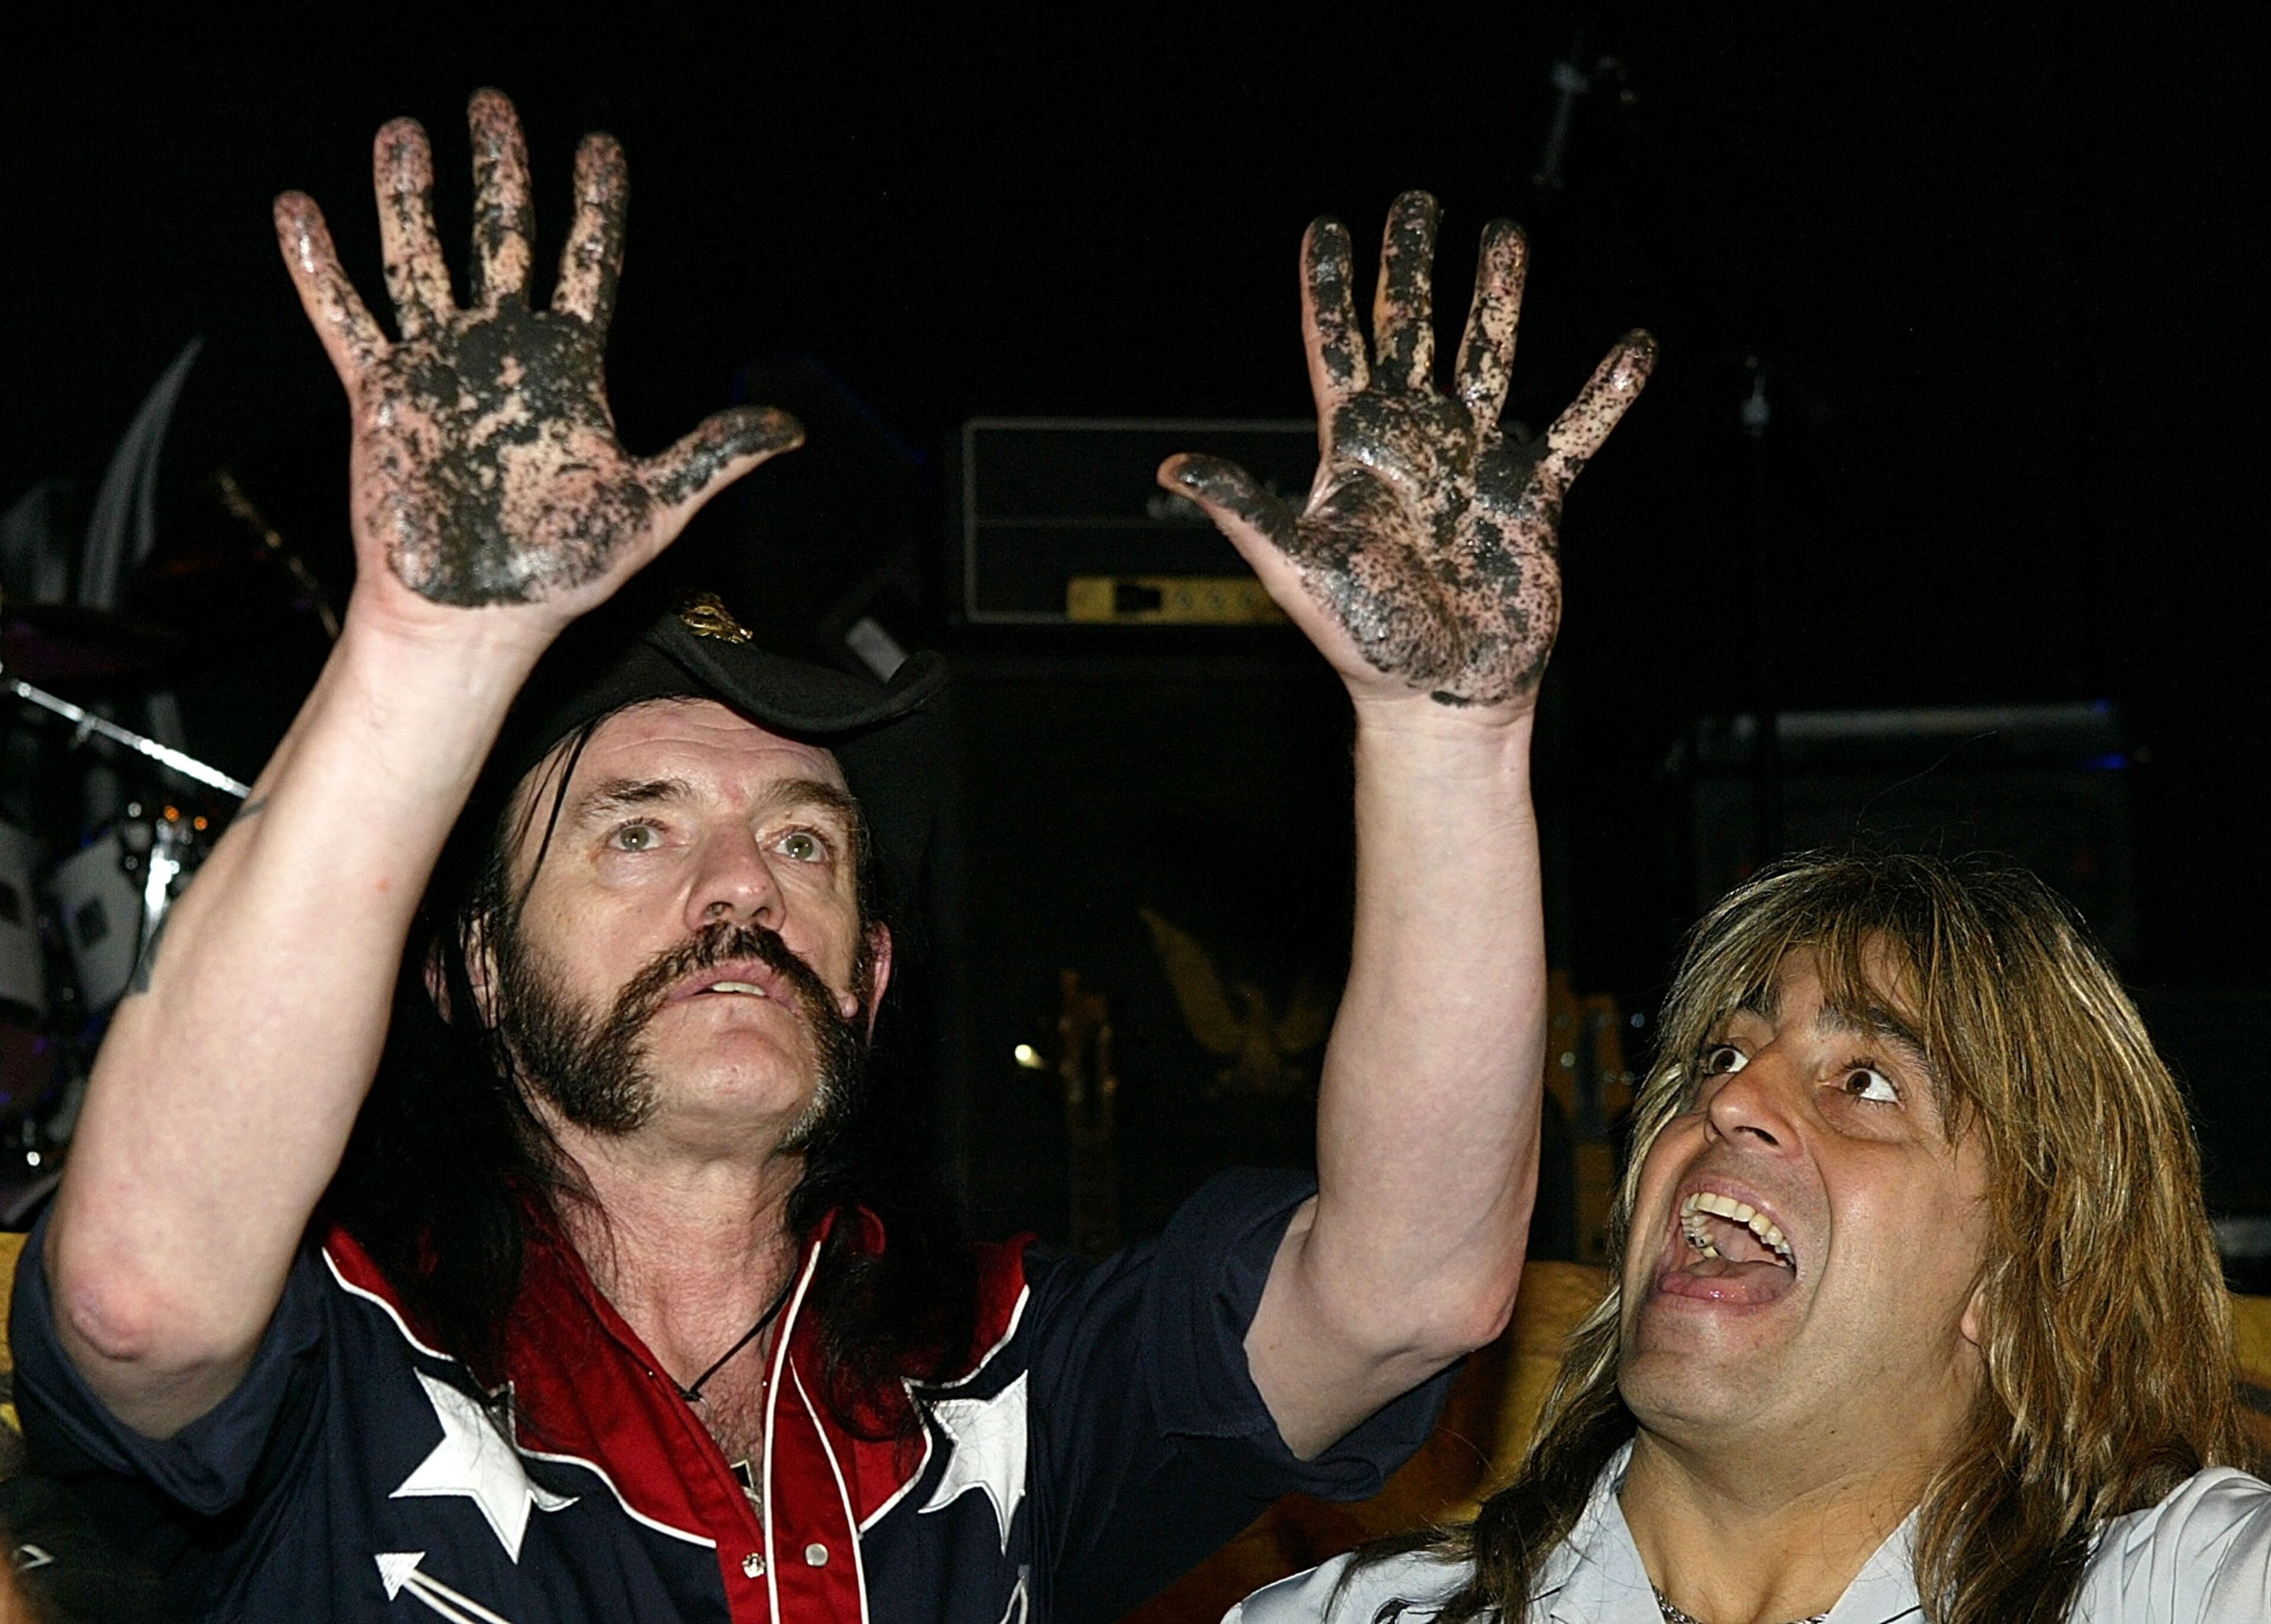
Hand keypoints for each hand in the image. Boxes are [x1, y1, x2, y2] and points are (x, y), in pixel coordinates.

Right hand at [273, 89, 799, 629]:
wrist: (477, 616)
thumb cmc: (562, 571)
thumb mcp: (655, 507)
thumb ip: (714, 456)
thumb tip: (794, 432)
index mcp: (569, 367)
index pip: (588, 262)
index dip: (596, 204)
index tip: (600, 146)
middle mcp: (503, 352)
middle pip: (502, 236)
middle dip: (498, 170)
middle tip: (494, 103)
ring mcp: (438, 367)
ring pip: (418, 258)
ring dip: (408, 196)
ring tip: (405, 130)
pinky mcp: (379, 394)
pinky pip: (343, 316)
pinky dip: (317, 266)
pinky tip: (299, 208)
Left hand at [1161, 192, 1653, 714]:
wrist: (1440, 698)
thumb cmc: (1363, 644)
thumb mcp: (1296, 571)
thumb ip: (1246, 511)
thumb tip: (1169, 471)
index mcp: (1357, 452)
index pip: (1338, 349)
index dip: (1330, 290)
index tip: (1325, 228)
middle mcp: (1416, 444)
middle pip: (1414, 333)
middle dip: (1412, 269)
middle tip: (1417, 203)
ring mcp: (1476, 465)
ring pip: (1489, 359)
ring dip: (1497, 298)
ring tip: (1507, 235)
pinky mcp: (1532, 499)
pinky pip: (1576, 432)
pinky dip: (1605, 393)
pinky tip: (1632, 349)